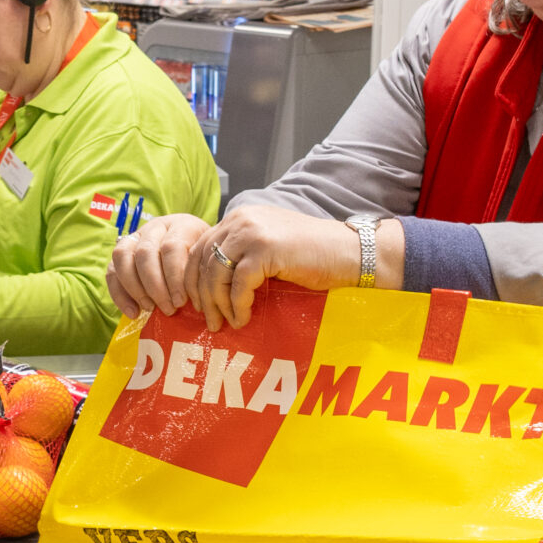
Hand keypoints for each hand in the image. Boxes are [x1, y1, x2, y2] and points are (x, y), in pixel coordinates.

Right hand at [105, 213, 212, 318]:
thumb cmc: (202, 262)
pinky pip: (112, 271)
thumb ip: (199, 277)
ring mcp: (136, 237)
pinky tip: (133, 312)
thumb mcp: (208, 264)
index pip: (171, 247)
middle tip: (168, 309)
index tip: (181, 302)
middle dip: (155, 286)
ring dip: (135, 288)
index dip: (174, 276)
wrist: (194, 250)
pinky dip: (120, 294)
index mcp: (181, 225)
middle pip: (145, 253)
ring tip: (150, 309)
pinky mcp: (122, 252)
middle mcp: (156, 227)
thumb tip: (195, 306)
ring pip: (123, 257)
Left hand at [187, 209, 403, 331]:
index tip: (195, 304)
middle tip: (207, 321)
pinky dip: (237, 306)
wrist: (350, 253)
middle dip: (201, 295)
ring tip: (223, 324)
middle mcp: (240, 220)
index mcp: (239, 217)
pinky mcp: (265, 250)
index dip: (192, 278)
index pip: (200, 247)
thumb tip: (212, 285)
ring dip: (217, 304)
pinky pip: (238, 285)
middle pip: (203, 261)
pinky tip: (243, 319)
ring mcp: (252, 232)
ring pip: (216, 274)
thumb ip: (242, 255)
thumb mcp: (269, 249)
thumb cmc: (313, 256)